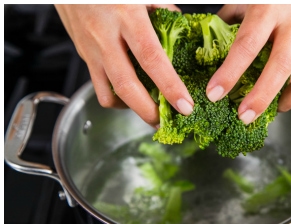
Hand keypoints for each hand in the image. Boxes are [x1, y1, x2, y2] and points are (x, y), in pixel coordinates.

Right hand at [55, 4, 193, 126]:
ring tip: (150, 114)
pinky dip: (115, 97)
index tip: (185, 105)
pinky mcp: (82, 54)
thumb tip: (180, 29)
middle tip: (165, 122)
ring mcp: (90, 48)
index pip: (152, 59)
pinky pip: (98, 84)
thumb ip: (163, 10)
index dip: (169, 86)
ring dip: (131, 109)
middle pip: (126, 84)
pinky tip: (130, 95)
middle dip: (147, 110)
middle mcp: (106, 36)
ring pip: (108, 92)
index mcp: (127, 17)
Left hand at [208, 5, 290, 123]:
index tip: (214, 93)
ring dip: (286, 101)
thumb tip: (211, 48)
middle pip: (278, 69)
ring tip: (270, 111)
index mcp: (269, 8)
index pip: (247, 46)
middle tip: (243, 117)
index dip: (229, 73)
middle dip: (259, 98)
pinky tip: (283, 89)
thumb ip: (230, 19)